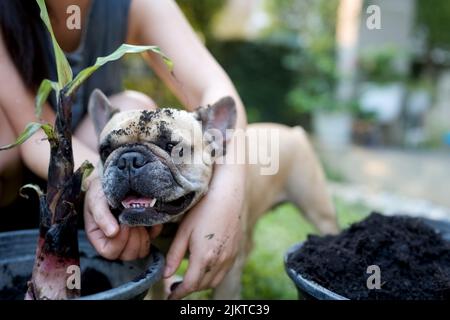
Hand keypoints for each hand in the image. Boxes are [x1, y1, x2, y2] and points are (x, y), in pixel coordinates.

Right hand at [83, 173, 161, 259]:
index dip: (119, 241)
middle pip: (127, 255)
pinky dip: (154, 228)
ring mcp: (131, 237)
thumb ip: (101, 215)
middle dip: (133, 238)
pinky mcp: (146, 230)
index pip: (110, 252)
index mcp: (99, 236)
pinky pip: (153, 237)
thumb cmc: (103, 187)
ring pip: (140, 252)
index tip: (123, 224)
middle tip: (132, 220)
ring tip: (139, 219)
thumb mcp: (97, 198)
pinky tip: (149, 216)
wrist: (120, 174)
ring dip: (143, 235)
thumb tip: (112, 233)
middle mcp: (115, 240)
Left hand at [164, 164, 244, 299]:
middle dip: (189, 289)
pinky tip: (205, 267)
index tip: (170, 295)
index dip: (178, 293)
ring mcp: (230, 257)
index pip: (190, 285)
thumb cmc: (203, 209)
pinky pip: (224, 272)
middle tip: (177, 285)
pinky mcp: (236, 251)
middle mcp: (219, 261)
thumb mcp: (183, 231)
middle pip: (202, 285)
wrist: (227, 196)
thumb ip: (174, 255)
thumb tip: (165, 275)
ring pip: (214, 281)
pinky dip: (213, 276)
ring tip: (190, 277)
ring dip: (201, 283)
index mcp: (204, 257)